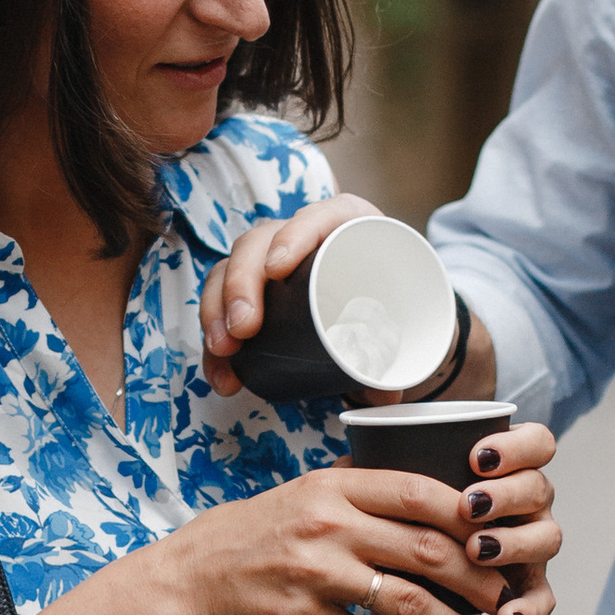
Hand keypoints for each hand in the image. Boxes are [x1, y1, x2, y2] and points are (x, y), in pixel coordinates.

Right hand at [157, 424, 560, 614]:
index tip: (496, 534)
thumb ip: (359, 484)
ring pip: (407, 601)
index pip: (419, 492)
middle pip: (427, 549)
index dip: (468, 514)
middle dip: (477, 576)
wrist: (192, 578)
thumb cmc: (255, 532)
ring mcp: (314, 574)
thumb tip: (422, 477)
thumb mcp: (303, 491)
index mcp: (334, 487)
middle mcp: (328, 526)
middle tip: (502, 595)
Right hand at [201, 195, 380, 394]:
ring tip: (223, 351)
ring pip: (228, 270)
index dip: (293, 236)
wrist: (387, 304)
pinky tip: (220, 370)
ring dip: (216, 311)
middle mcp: (301, 235)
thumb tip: (387, 396)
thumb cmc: (394, 301)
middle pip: (258, 244)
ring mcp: (269, 258)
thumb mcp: (398, 320)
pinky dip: (216, 338)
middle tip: (243, 329)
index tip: (276, 270)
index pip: (317, 218)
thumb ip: (394, 359)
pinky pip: (222, 304)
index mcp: (347, 226)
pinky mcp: (252, 288)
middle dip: (240, 285)